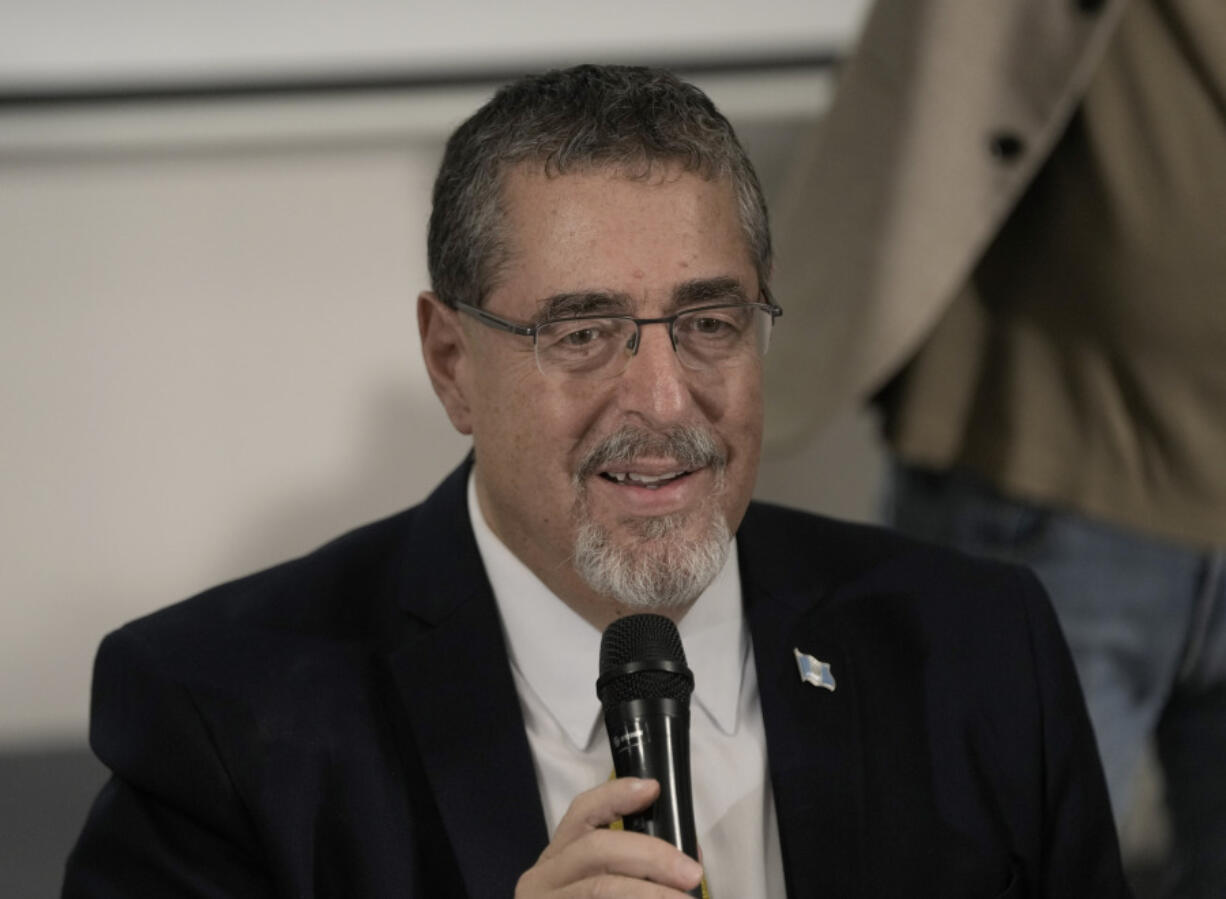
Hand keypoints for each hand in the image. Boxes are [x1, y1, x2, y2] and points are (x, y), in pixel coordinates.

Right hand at [515, 777, 703, 897]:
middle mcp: (540, 880)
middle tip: (692, 873)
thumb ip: (638, 870)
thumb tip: (689, 855)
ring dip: (650, 894)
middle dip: (650, 854)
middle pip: (596, 848)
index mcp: (556, 861)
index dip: (616, 796)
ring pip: (600, 888)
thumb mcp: (606, 888)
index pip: (581, 814)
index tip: (654, 789)